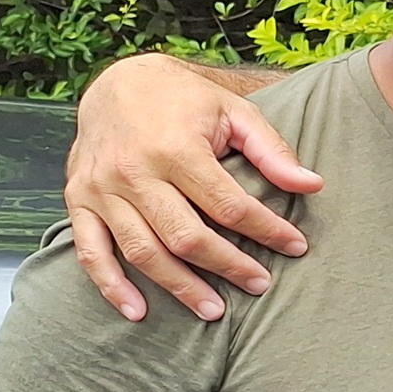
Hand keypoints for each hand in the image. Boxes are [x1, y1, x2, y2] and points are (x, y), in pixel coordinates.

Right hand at [66, 56, 319, 323]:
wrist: (117, 81)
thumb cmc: (185, 100)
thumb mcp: (234, 113)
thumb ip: (272, 151)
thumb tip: (313, 186)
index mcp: (176, 148)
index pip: (229, 205)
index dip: (266, 231)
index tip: (295, 247)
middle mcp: (134, 172)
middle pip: (186, 236)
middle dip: (228, 266)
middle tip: (260, 285)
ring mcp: (102, 189)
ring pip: (143, 251)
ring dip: (179, 286)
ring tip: (214, 311)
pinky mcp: (79, 200)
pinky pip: (91, 251)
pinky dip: (111, 285)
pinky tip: (137, 311)